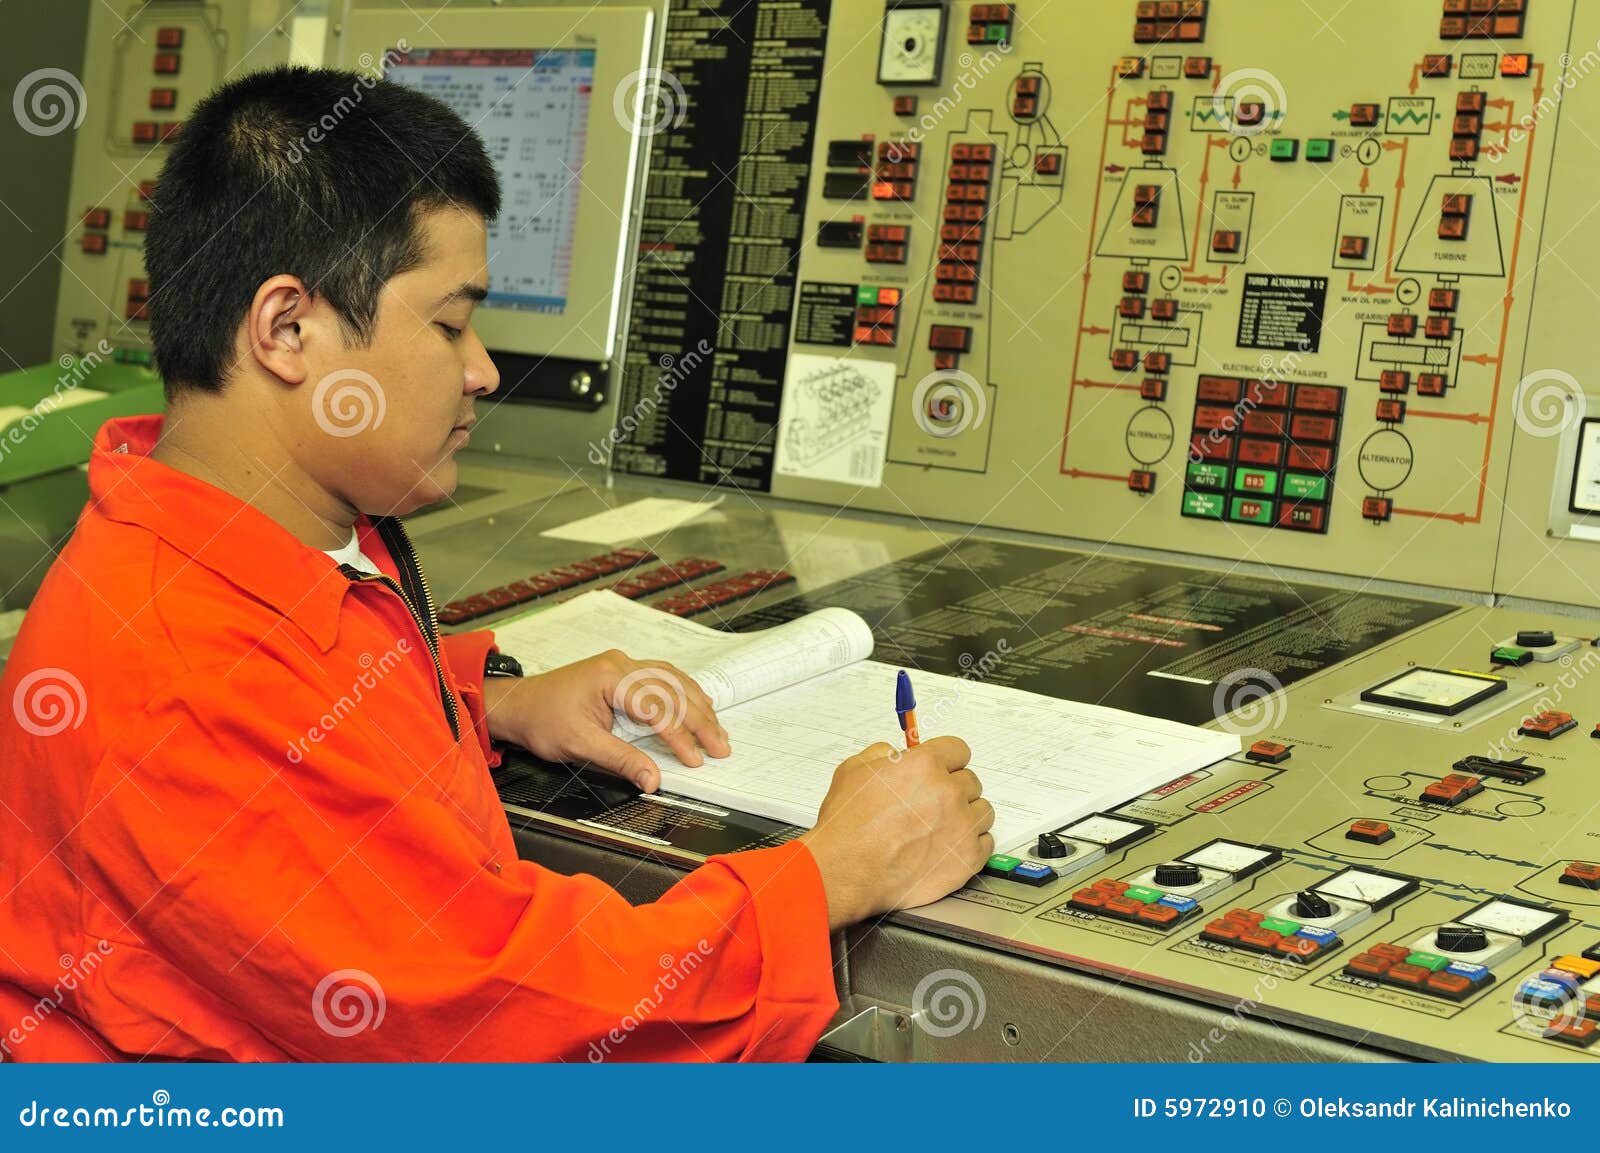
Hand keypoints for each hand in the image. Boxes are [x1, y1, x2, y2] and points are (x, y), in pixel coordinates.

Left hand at [482, 650, 728, 790]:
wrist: (518, 705)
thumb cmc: (542, 721)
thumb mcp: (580, 745)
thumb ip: (621, 760)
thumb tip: (653, 780)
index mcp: (611, 677)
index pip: (657, 707)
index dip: (680, 736)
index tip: (695, 759)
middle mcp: (622, 664)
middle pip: (672, 690)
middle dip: (700, 720)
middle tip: (721, 747)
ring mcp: (624, 664)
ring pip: (673, 680)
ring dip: (698, 705)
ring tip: (717, 729)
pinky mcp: (624, 671)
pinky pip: (664, 677)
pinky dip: (685, 693)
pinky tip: (699, 703)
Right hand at [799, 736, 992, 929]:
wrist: (846, 871)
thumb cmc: (847, 827)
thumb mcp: (854, 770)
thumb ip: (882, 754)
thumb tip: (897, 754)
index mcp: (924, 765)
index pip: (959, 750)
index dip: (947, 760)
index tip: (944, 769)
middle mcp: (948, 792)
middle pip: (971, 781)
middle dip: (953, 789)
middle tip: (933, 803)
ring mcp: (961, 826)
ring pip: (983, 811)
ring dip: (966, 816)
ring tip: (941, 827)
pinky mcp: (967, 858)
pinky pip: (986, 842)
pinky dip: (971, 844)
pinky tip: (949, 846)